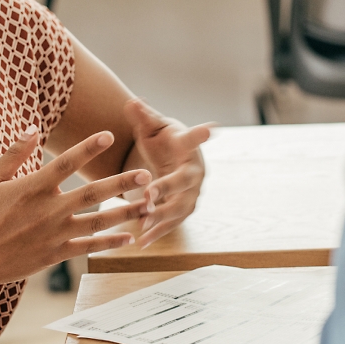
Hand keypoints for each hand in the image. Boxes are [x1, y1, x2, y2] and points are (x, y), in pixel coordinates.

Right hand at [0, 128, 150, 292]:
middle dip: (122, 183)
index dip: (89, 147)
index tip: (110, 134)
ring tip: (149, 205)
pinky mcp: (55, 254)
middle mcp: (48, 210)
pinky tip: (129, 238)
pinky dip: (110, 243)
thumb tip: (34, 129)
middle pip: (93, 193)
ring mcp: (54, 234)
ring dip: (125, 213)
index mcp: (32, 188)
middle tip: (147, 174)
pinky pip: (88, 247)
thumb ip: (15, 154)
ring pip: (97, 221)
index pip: (67, 163)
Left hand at [122, 98, 214, 244]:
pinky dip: (158, 232)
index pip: (194, 138)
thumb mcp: (153, 128)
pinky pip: (173, 223)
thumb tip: (132, 101)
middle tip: (148, 195)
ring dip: (162, 215)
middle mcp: (195, 170)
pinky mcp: (185, 209)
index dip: (202, 134)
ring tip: (142, 223)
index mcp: (188, 145)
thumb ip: (143, 117)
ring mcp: (193, 192)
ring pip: (180, 206)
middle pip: (185, 180)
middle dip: (167, 188)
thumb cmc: (163, 142)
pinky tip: (141, 242)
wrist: (176, 161)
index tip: (213, 128)